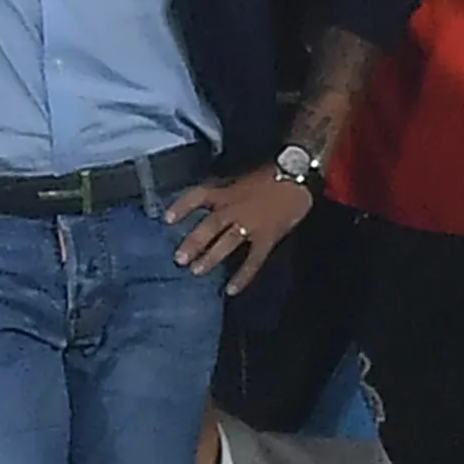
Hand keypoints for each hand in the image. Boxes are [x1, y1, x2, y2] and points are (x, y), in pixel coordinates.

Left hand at [164, 167, 315, 295]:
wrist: (297, 173)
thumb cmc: (271, 175)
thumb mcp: (241, 179)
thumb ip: (225, 193)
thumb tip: (209, 205)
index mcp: (227, 192)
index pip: (198, 196)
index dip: (182, 207)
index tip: (166, 219)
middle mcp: (235, 208)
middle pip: (209, 225)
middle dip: (193, 242)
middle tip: (179, 258)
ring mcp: (251, 224)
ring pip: (226, 242)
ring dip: (211, 257)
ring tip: (196, 271)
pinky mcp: (267, 237)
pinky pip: (253, 260)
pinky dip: (242, 276)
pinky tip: (232, 289)